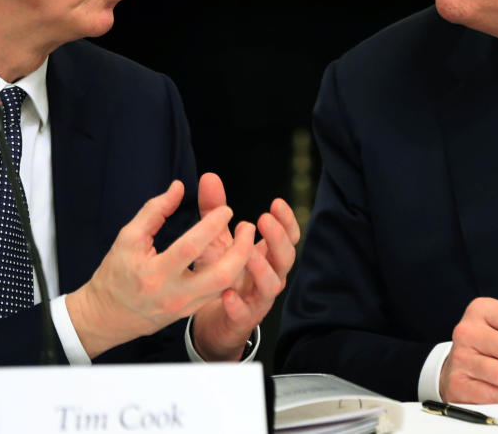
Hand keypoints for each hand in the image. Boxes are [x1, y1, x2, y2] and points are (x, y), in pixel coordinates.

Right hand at [66, 179, 254, 357]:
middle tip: (248, 227)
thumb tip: (179, 187)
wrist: (106, 316)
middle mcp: (173, 294)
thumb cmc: (116, 273)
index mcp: (155, 273)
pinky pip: (218, 293)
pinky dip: (232, 273)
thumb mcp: (128, 237)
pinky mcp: (189, 312)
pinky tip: (236, 256)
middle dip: (240, 249)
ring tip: (246, 238)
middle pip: (220, 275)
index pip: (190, 247)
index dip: (210, 225)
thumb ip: (154, 210)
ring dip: (241, 261)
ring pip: (224, 286)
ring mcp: (184, 307)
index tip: (226, 209)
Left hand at [190, 172, 299, 360]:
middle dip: (278, 238)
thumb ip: (214, 211)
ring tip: (249, 255)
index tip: (276, 203)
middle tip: (264, 219)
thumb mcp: (217, 240)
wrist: (213, 320)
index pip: (288, 237)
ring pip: (271, 286)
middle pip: (285, 258)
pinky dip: (238, 305)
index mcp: (267, 256)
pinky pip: (244, 314)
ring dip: (262, 269)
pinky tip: (227, 295)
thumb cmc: (220, 275)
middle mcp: (269, 277)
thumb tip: (209, 176)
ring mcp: (258, 300)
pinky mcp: (242, 320)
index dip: (287, 221)